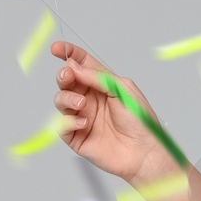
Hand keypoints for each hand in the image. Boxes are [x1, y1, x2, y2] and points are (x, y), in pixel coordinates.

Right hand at [52, 42, 171, 185]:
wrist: (143, 152)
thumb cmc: (140, 122)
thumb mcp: (122, 89)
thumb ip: (97, 77)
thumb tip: (74, 66)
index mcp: (101, 85)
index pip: (81, 65)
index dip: (68, 54)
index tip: (56, 48)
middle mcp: (90, 99)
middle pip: (66, 81)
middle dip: (63, 75)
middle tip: (68, 76)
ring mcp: (81, 117)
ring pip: (60, 100)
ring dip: (67, 98)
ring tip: (82, 104)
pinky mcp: (76, 136)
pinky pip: (62, 124)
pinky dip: (69, 121)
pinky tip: (84, 123)